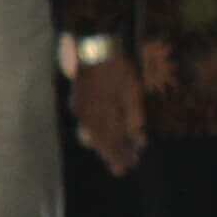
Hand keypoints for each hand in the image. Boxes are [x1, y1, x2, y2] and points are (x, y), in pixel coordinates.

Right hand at [69, 58, 146, 174]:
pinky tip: (102, 136)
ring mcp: (80, 110)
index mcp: (103, 115)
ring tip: (112, 156)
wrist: (93, 47)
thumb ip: (134, 117)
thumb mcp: (132, 91)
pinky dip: (96, 133)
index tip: (129, 166)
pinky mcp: (77, 103)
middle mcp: (88, 117)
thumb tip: (139, 140)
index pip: (114, 142)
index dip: (120, 155)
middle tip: (120, 169)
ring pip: (91, 136)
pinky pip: (86, 125)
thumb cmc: (117, 68)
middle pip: (101, 143)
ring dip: (103, 146)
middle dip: (111, 155)